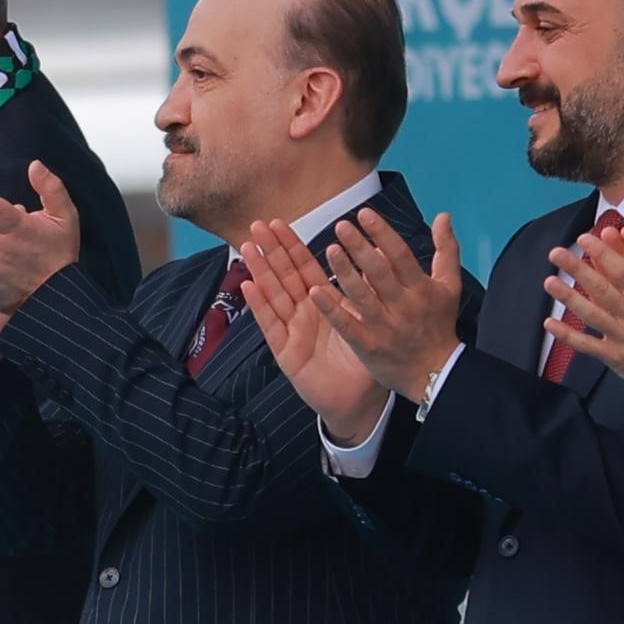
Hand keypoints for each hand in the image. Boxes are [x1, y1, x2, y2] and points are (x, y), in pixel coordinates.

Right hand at [232, 221, 386, 437]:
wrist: (359, 401)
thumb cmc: (363, 363)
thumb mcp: (366, 321)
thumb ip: (366, 291)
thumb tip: (376, 254)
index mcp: (324, 303)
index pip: (305, 268)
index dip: (291, 246)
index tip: (279, 223)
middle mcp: (304, 313)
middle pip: (284, 276)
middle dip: (270, 250)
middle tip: (257, 225)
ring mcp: (292, 331)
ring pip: (273, 295)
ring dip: (260, 271)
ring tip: (248, 247)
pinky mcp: (286, 352)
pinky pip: (271, 325)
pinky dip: (259, 305)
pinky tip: (247, 285)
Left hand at [312, 208, 471, 403]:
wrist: (435, 374)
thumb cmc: (439, 324)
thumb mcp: (450, 286)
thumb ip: (446, 249)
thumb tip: (443, 216)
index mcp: (421, 289)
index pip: (401, 256)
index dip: (383, 234)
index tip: (365, 214)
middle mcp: (403, 306)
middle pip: (380, 273)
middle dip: (360, 248)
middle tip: (341, 226)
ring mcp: (384, 327)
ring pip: (362, 296)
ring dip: (344, 272)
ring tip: (329, 250)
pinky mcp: (368, 346)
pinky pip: (347, 325)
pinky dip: (332, 309)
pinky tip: (315, 292)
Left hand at [547, 218, 623, 411]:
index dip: (604, 253)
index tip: (589, 238)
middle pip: (601, 288)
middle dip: (577, 269)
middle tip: (558, 253)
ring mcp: (623, 337)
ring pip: (590, 313)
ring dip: (568, 298)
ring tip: (549, 281)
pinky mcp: (616, 357)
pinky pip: (588, 345)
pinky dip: (568, 336)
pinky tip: (550, 324)